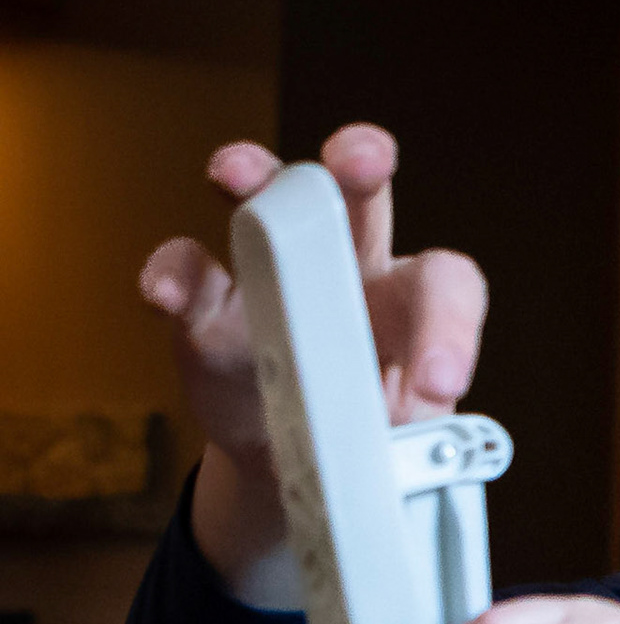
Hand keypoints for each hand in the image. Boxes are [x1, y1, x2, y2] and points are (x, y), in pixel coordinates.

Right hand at [139, 123, 487, 604]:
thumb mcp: (398, 442)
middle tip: (364, 157)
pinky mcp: (208, 304)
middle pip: (362, 199)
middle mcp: (349, 266)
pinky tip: (165, 296)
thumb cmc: (366, 435)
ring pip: (269, 200)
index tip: (439, 385)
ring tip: (236, 174)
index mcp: (414, 301)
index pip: (445, 285)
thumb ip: (410, 434)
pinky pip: (188, 270)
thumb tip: (407, 444)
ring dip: (256, 176)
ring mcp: (272, 273)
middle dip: (361, 162)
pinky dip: (174, 275)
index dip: (450, 327)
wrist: (301, 465)